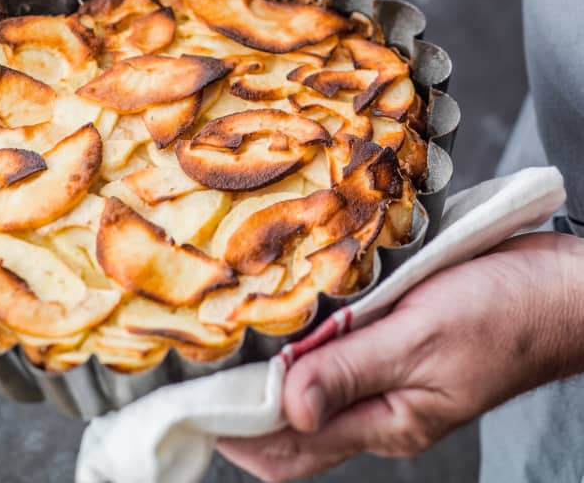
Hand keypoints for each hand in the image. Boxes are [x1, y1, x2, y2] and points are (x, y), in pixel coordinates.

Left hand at [218, 232, 583, 481]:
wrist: (557, 291)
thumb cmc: (502, 316)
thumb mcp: (420, 342)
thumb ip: (350, 373)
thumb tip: (286, 408)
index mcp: (386, 422)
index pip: (292, 449)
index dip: (239, 433)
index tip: (193, 408)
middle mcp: (379, 408)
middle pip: (293, 423)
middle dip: (246, 402)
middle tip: (203, 366)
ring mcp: (387, 377)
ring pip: (312, 386)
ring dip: (274, 370)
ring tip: (234, 341)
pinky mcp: (394, 345)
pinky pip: (338, 354)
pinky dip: (307, 344)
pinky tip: (290, 319)